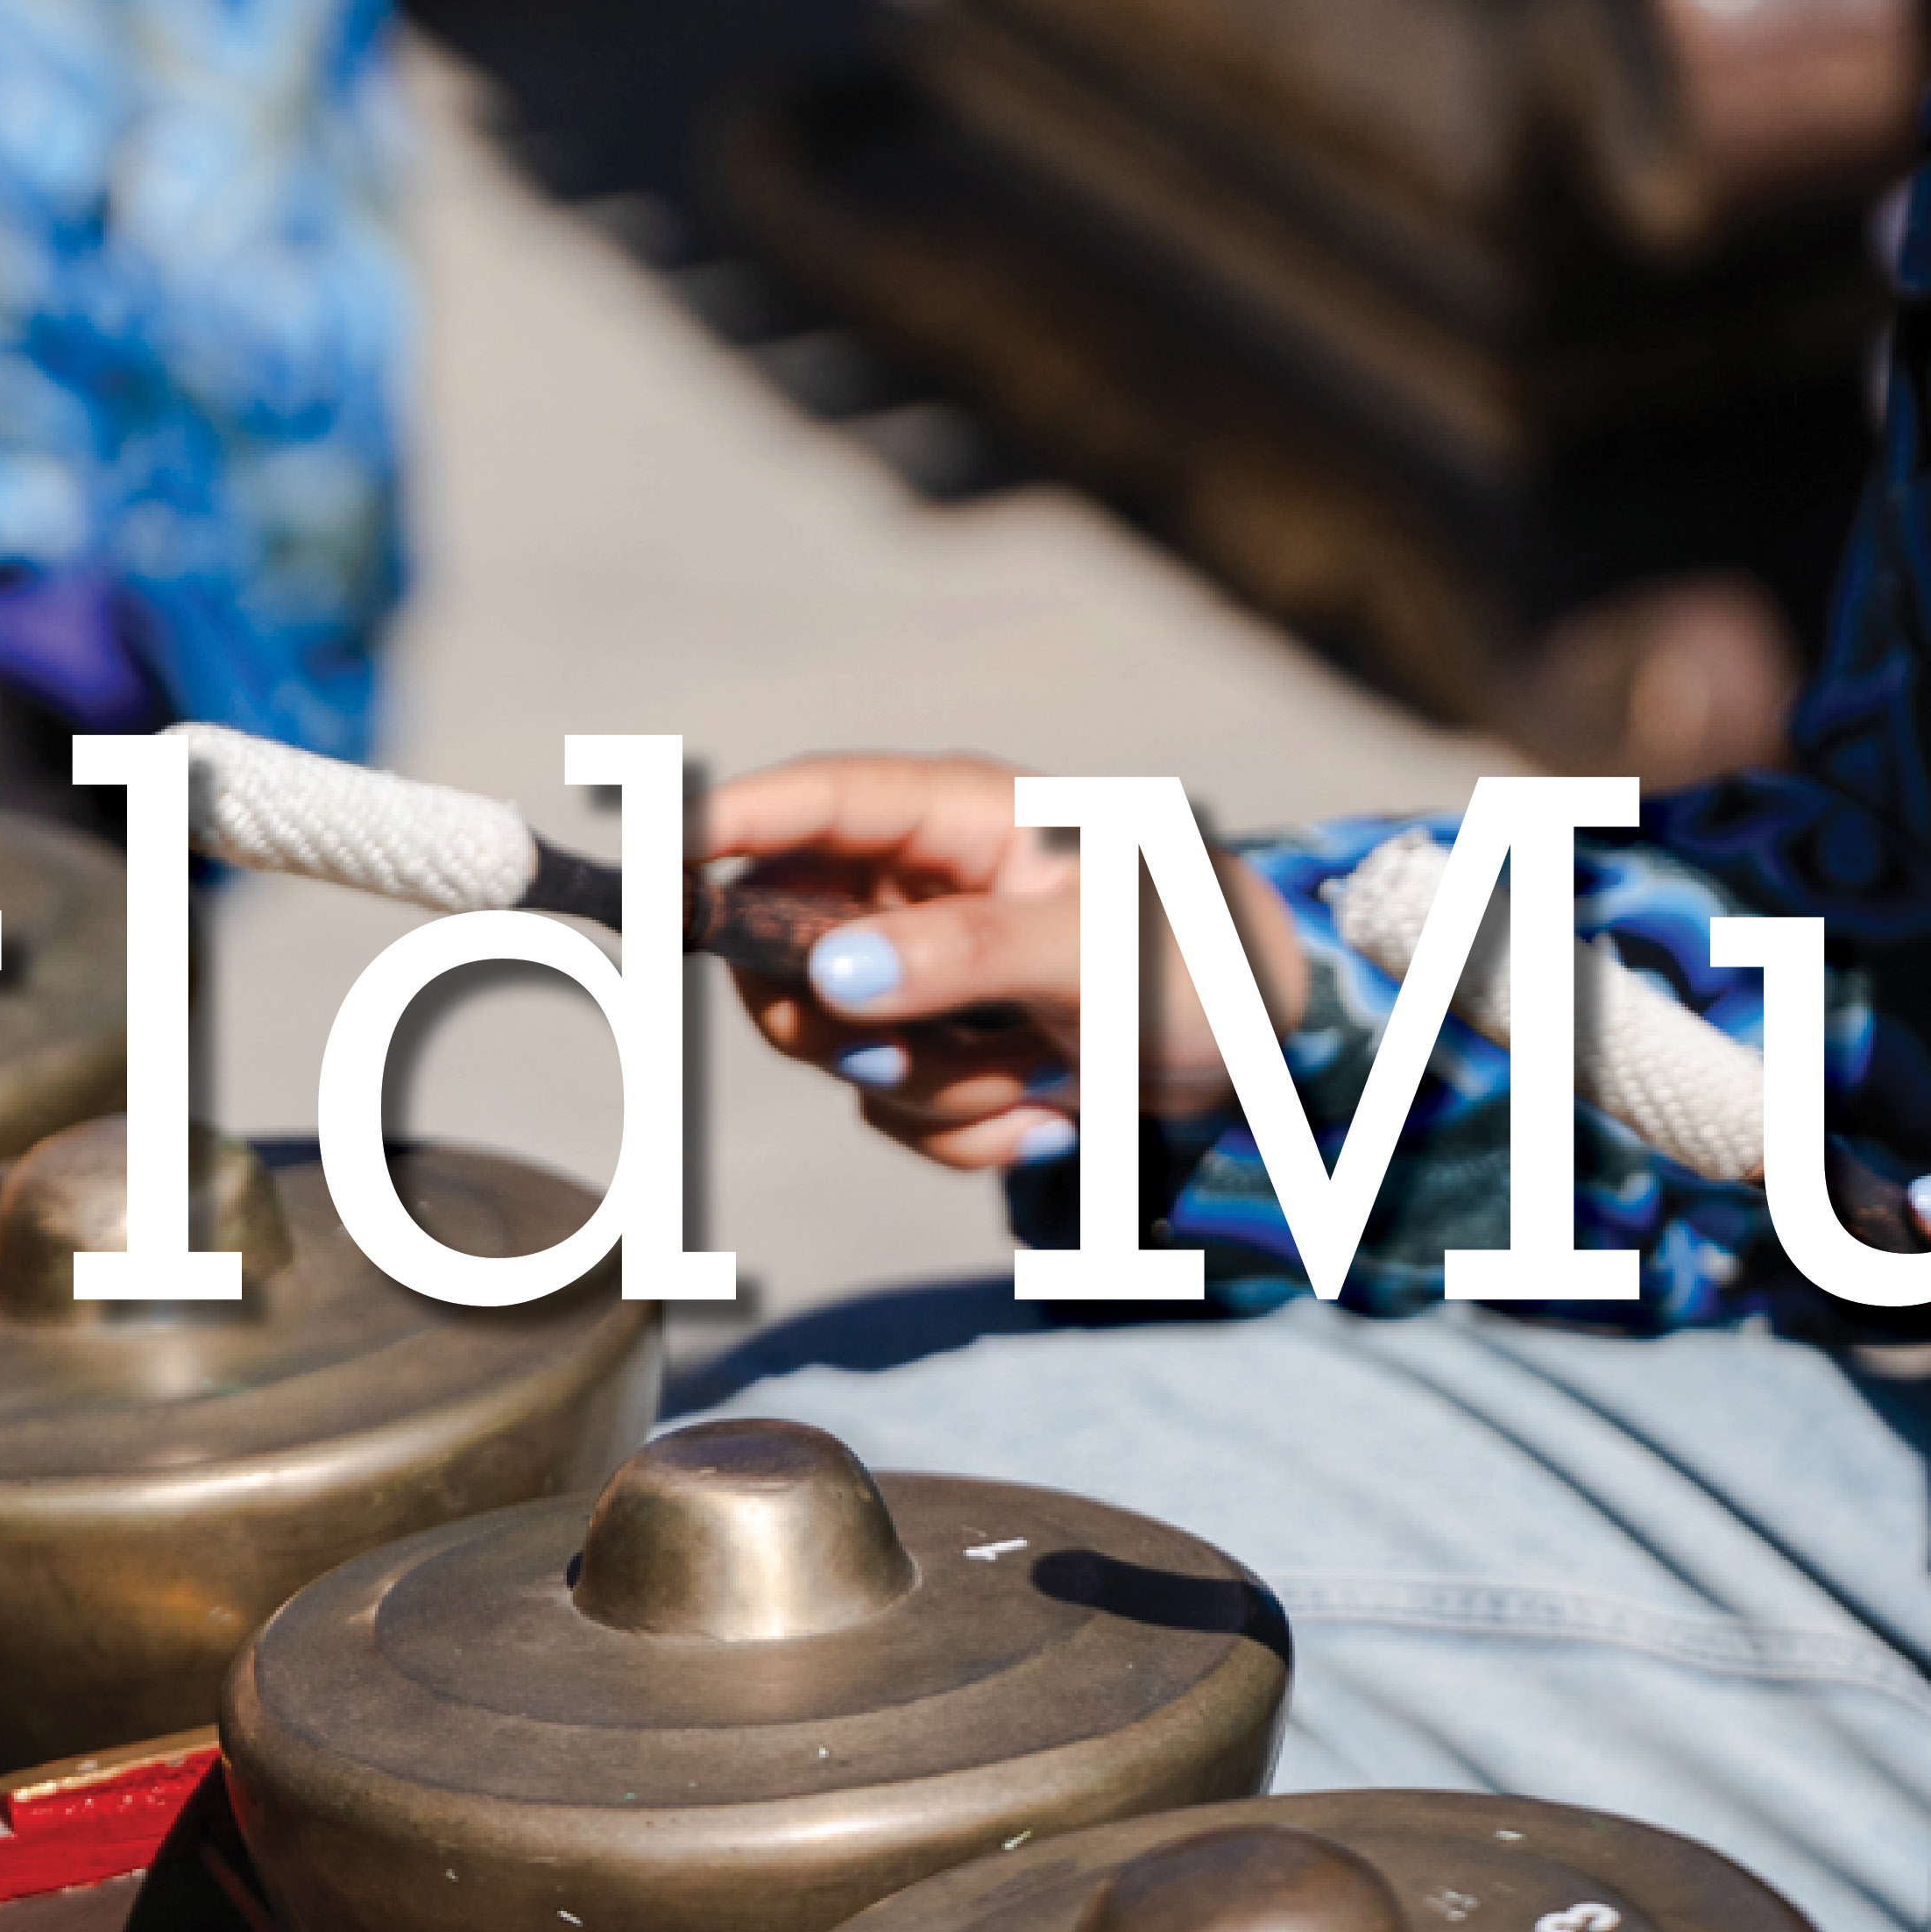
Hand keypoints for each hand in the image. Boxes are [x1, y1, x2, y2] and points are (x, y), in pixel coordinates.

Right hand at [696, 754, 1310, 1174]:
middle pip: (789, 943)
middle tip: (917, 1050)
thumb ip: (962, 957)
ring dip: (932, 1089)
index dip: (725, 825)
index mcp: (963, 817)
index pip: (814, 801)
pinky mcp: (944, 1046)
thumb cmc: (1203, 960)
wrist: (1277, 1054)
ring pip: (836, 1043)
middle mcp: (926, 884)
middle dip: (846, 1023)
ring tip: (1043, 1078)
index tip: (653, 868)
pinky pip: (890, 1108)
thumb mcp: (1097, 954)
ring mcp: (928, 969)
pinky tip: (1049, 1111)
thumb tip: (833, 973)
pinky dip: (963, 1130)